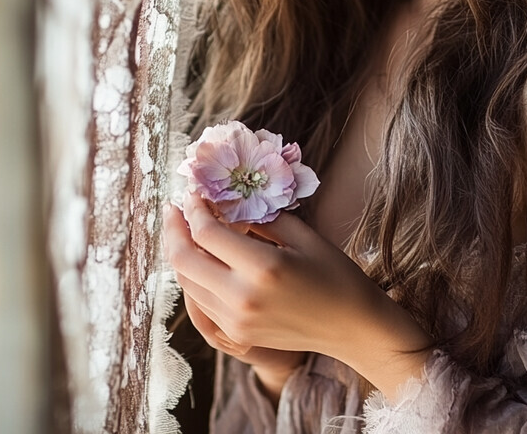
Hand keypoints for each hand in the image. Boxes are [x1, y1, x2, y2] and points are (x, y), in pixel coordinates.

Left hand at [162, 192, 431, 398]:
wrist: (351, 327)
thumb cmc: (335, 273)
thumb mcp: (303, 235)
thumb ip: (262, 218)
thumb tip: (228, 202)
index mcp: (263, 268)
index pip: (207, 233)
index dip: (194, 209)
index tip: (194, 192)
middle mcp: (241, 298)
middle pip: (184, 260)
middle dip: (174, 229)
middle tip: (174, 208)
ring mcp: (235, 321)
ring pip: (187, 283)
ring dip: (180, 253)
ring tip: (184, 229)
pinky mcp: (236, 334)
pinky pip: (199, 302)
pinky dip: (193, 277)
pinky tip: (200, 259)